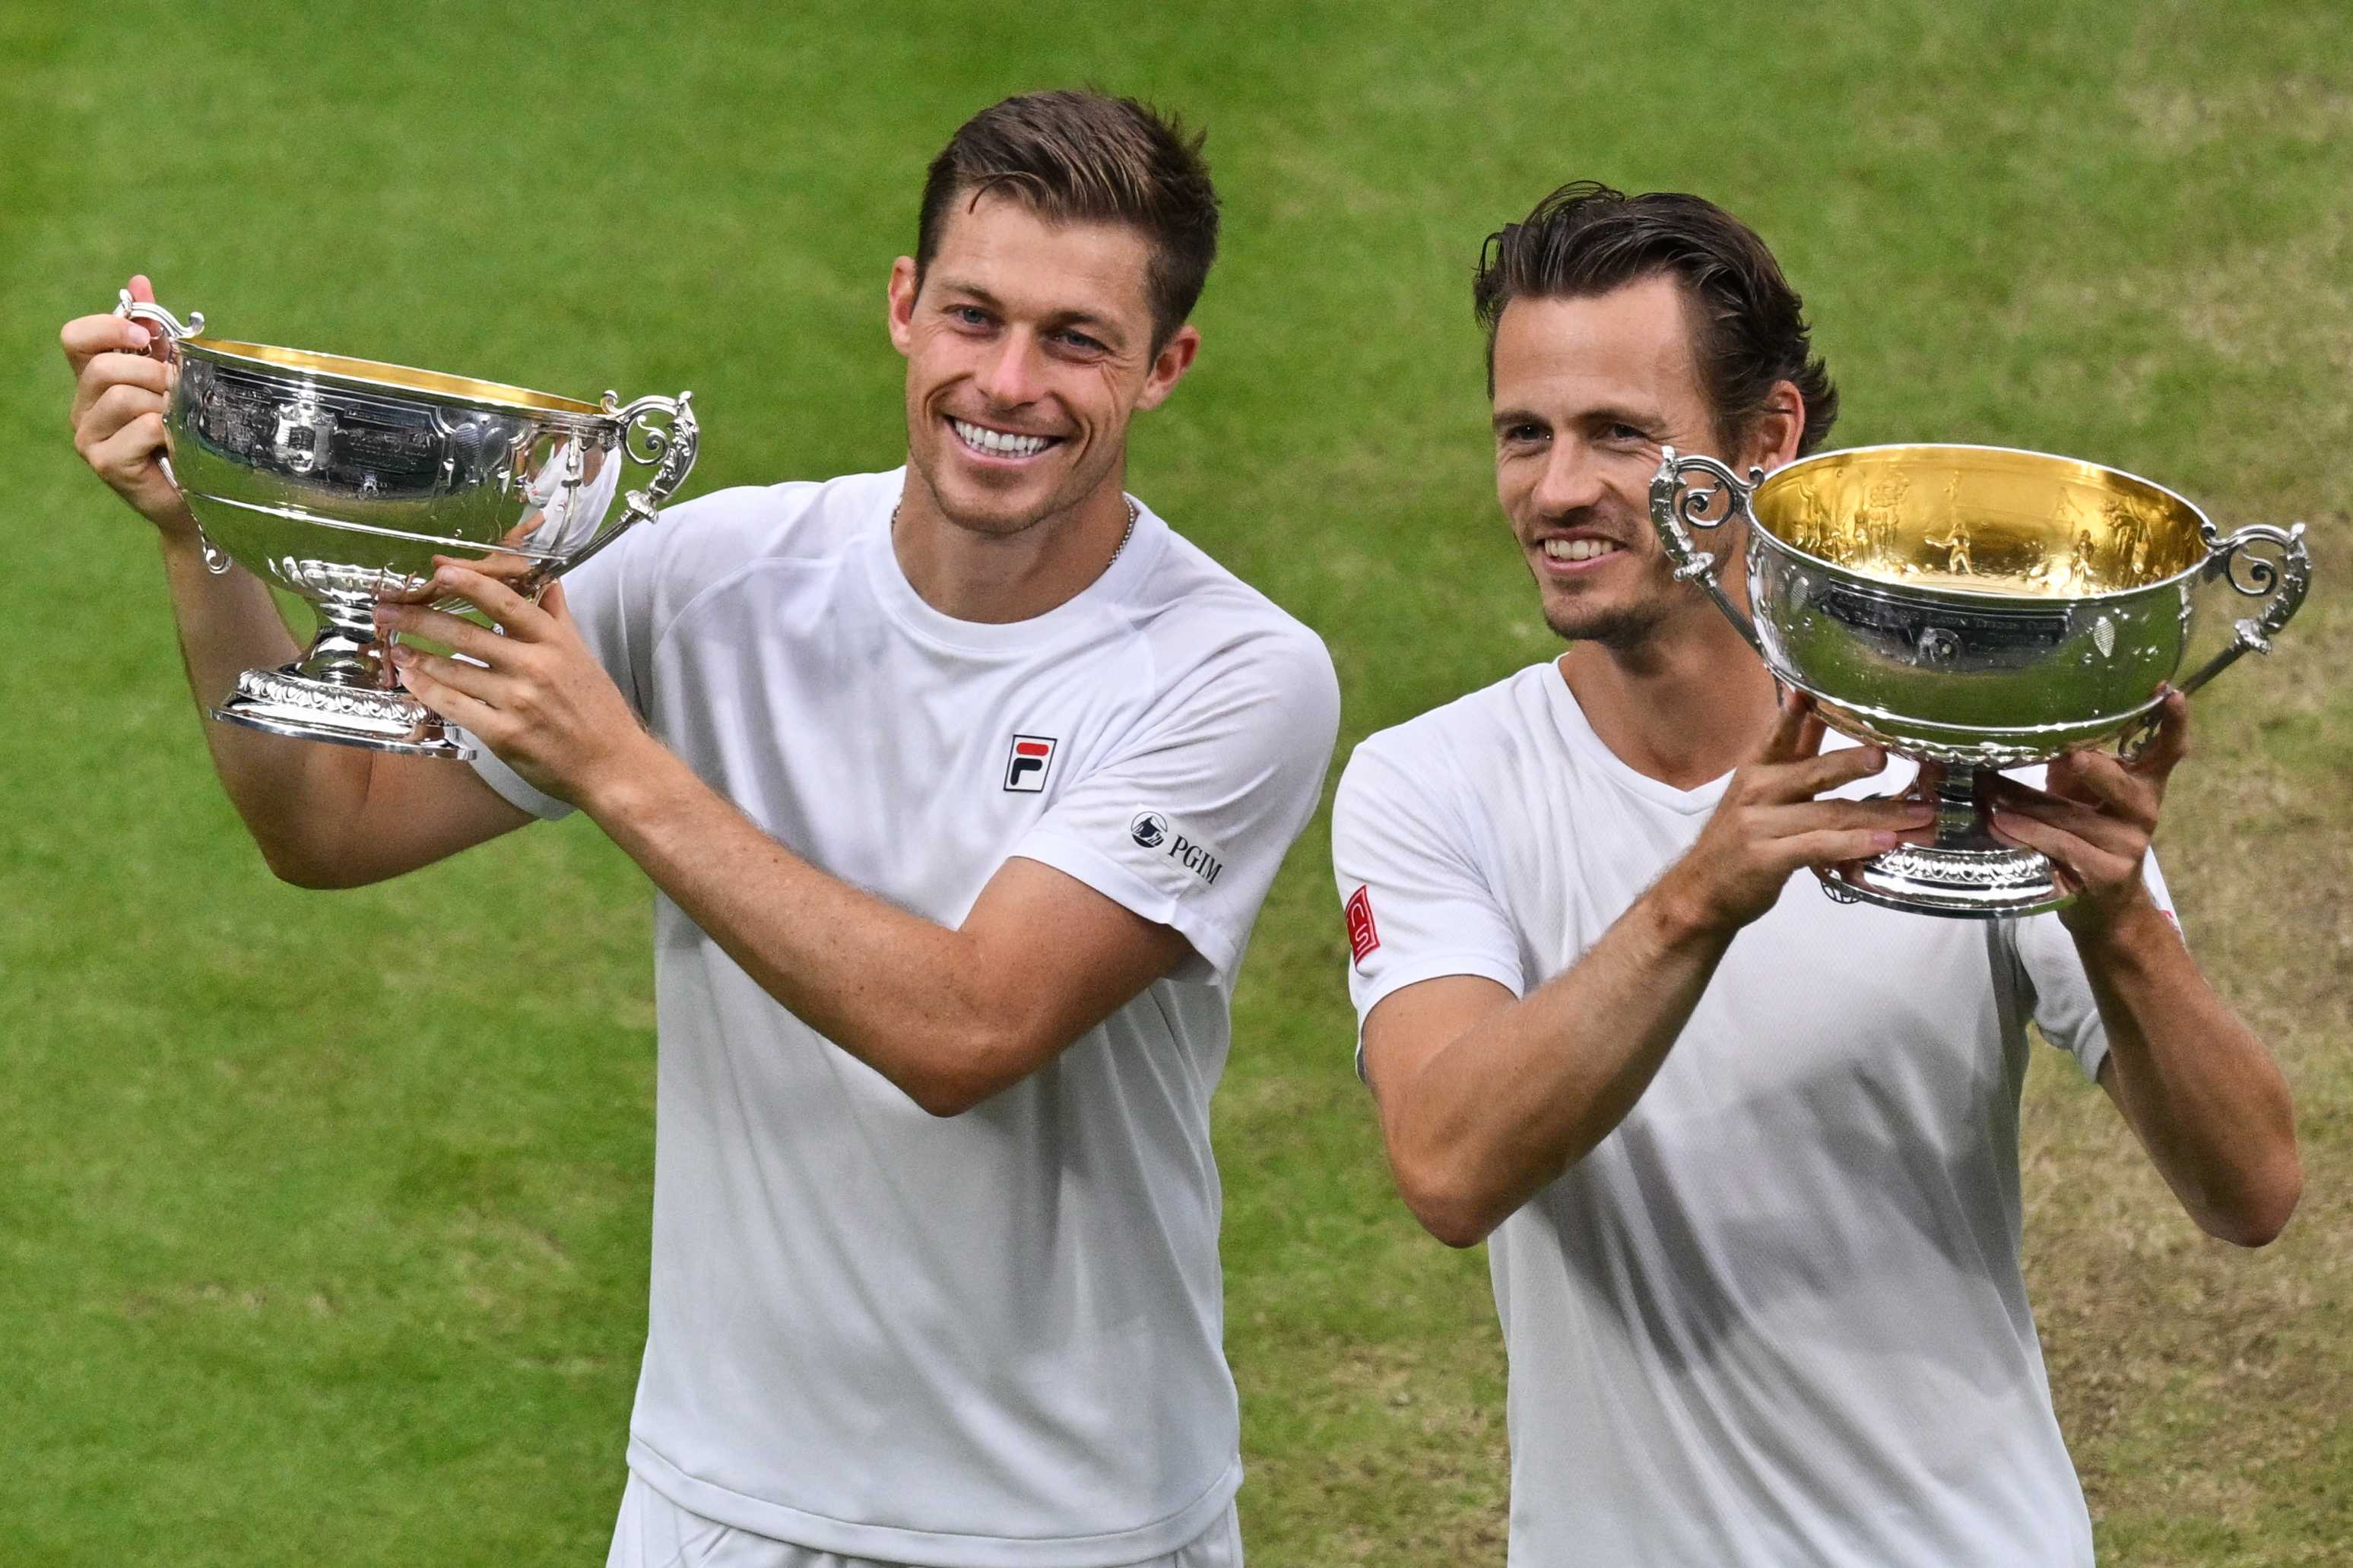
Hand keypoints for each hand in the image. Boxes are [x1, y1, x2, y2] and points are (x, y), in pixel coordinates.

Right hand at [62, 275, 198, 538]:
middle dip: (152, 372)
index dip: (108, 328)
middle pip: (104, 366)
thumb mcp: (172, 380)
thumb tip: (138, 281)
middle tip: (178, 392)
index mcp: (94, 382)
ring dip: (163, 403)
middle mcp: (83, 408)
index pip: (76, 339)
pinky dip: (170, 432)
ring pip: (123, 396)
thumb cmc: (186, 438)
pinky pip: (142, 427)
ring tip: (179, 423)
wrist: (197, 501)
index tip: (145, 338)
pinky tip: (178, 447)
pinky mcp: (105, 464)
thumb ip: (154, 335)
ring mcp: (89, 438)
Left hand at [373, 561, 649, 805]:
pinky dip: (426, 691)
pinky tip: (410, 679)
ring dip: (416, 656)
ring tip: (393, 646)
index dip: (468, 584)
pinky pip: (453, 706)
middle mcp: (534, 666)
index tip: (436, 570)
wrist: (611, 765)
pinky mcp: (503, 734)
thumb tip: (545, 580)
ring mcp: (517, 701)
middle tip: (385, 610)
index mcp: (554, 641)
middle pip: (465, 634)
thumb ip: (556, 616)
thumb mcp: (582, 654)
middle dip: (418, 619)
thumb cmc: (597, 708)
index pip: (504, 602)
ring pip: (452, 671)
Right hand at [1653, 690, 1931, 936]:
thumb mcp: (1759, 793)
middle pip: (1814, 771)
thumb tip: (1820, 714)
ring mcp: (1760, 825)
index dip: (1801, 710)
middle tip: (1885, 755)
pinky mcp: (1768, 858)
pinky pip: (1820, 846)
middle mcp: (1757, 791)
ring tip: (1920, 815)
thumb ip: (1792, 758)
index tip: (1821, 691)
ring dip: (1880, 815)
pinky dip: (1856, 844)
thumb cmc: (1738, 839)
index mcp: (1757, 769)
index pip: (1781, 732)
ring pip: (1829, 814)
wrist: (1700, 892)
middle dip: (1852, 762)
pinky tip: (1885, 841)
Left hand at [1986, 688, 2188, 937]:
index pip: (2168, 750)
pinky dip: (2026, 835)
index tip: (2168, 693)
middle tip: (2073, 757)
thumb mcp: (2083, 793)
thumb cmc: (2086, 835)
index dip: (2172, 723)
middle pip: (2121, 785)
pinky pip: (2061, 848)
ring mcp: (2128, 846)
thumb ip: (2072, 762)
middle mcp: (2144, 811)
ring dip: (2026, 805)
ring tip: (1988, 791)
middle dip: (2095, 771)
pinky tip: (1997, 824)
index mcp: (2145, 784)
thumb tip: (2028, 726)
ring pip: (2075, 819)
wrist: (2102, 905)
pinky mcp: (2106, 874)